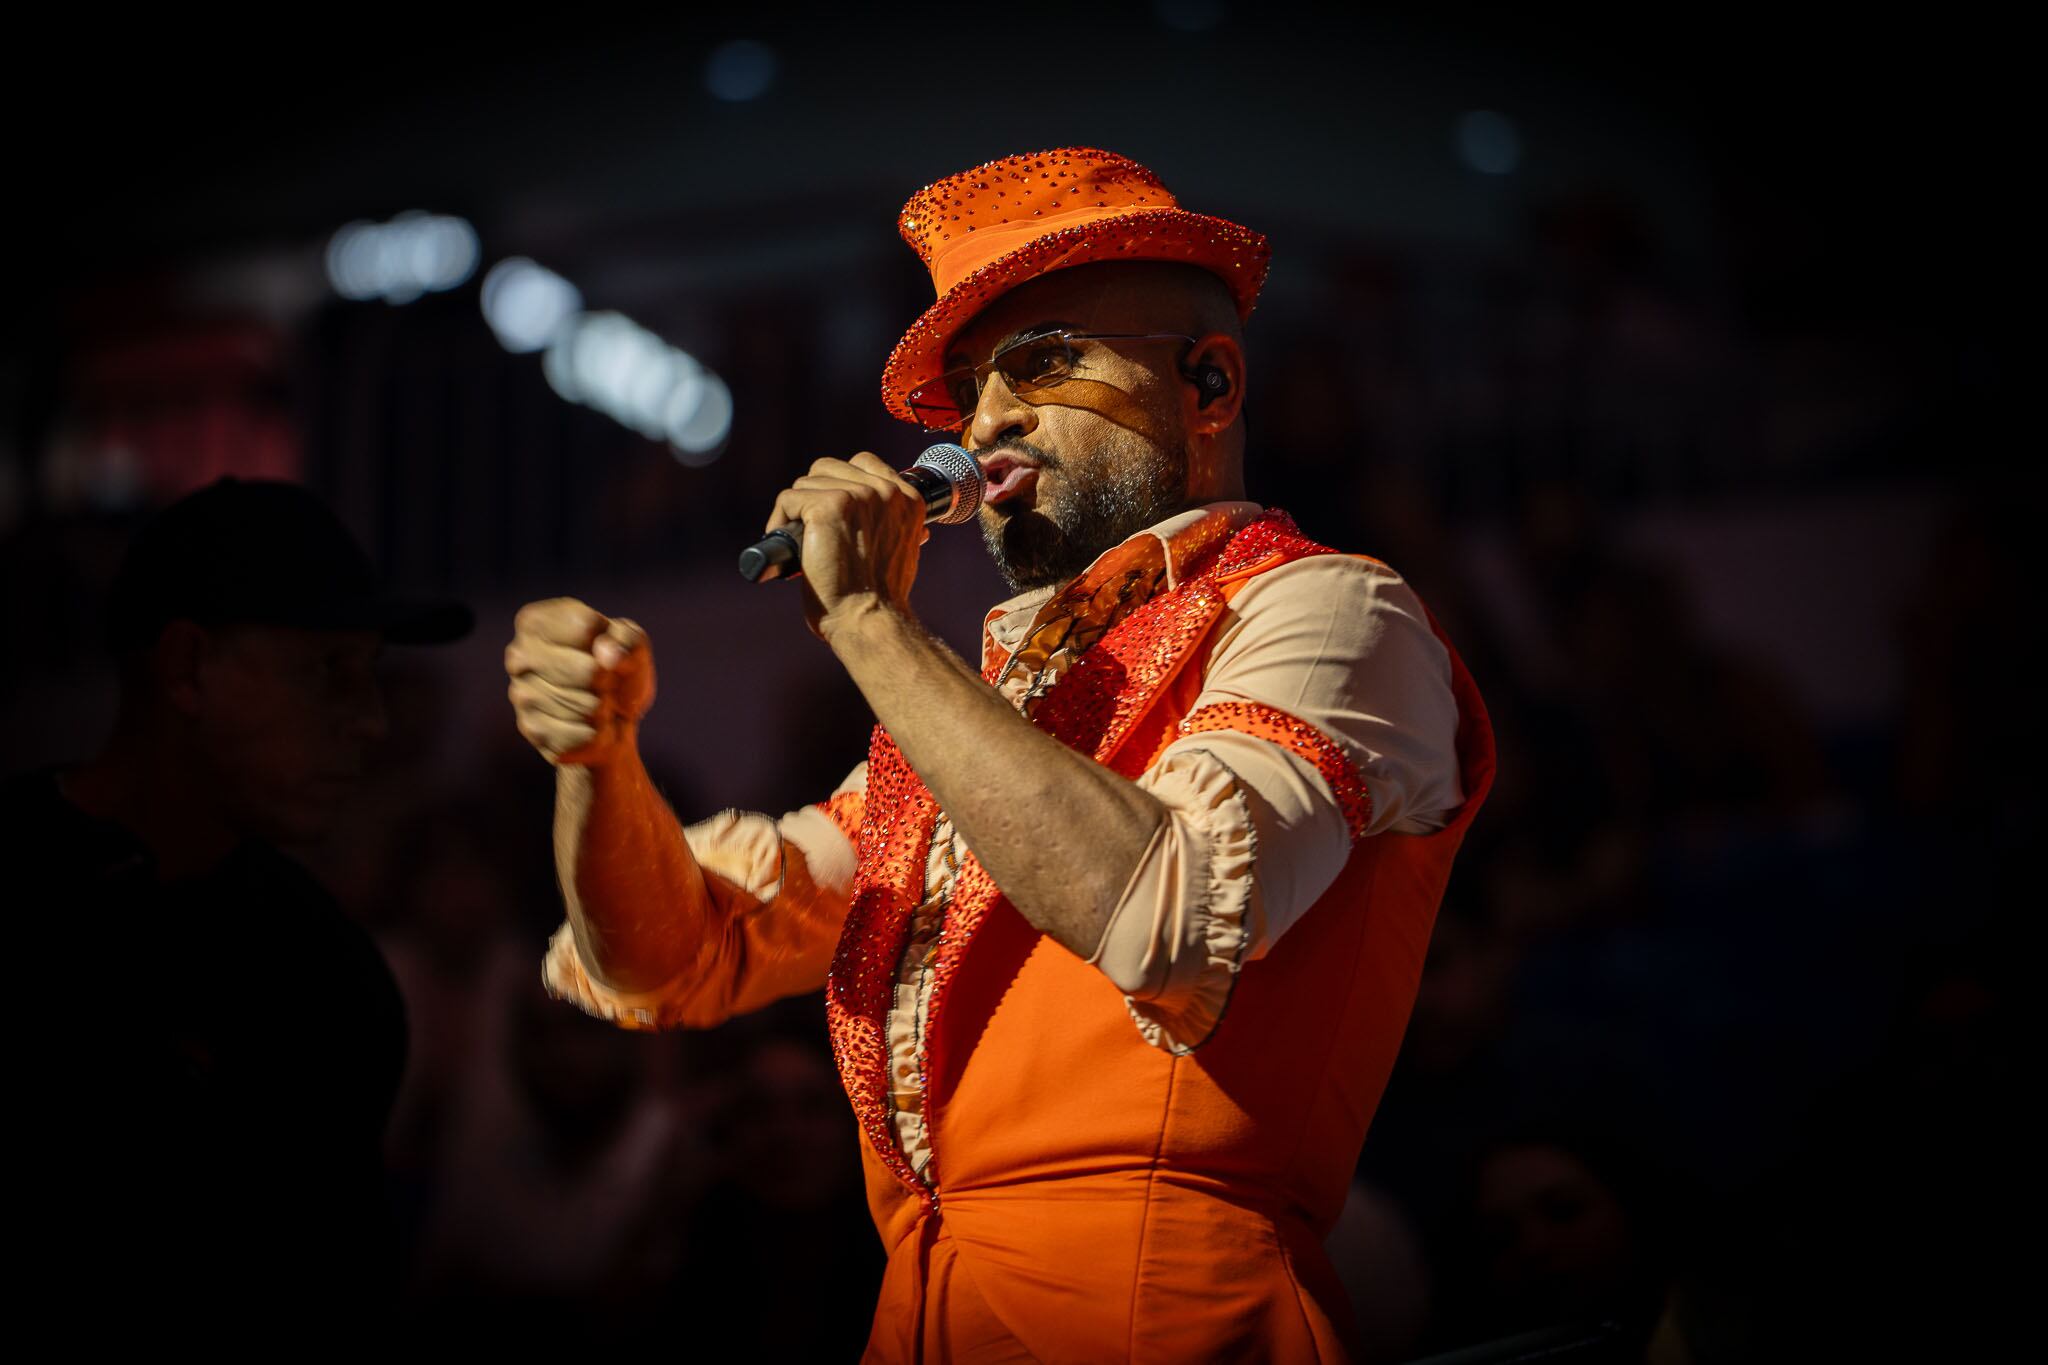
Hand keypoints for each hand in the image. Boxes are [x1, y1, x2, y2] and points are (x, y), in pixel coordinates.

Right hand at [505, 598, 653, 765]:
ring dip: (605, 709)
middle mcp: (519, 655)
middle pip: (588, 671)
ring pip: (587, 707)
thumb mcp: (632, 645)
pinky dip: (598, 733)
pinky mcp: (532, 730)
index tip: (607, 651)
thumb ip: (627, 640)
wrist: (613, 721)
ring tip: (598, 704)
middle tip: (606, 683)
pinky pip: (583, 734)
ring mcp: (521, 694)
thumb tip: (607, 654)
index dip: (611, 644)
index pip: (585, 627)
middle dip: (609, 681)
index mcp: (537, 621)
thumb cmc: (619, 673)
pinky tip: (588, 726)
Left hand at [766, 453, 926, 639]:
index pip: (864, 463)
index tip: (834, 515)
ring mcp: (857, 496)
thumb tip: (874, 515)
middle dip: (814, 497)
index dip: (841, 484)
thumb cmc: (880, 596)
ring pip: (806, 483)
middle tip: (813, 532)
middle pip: (828, 468)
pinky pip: (789, 498)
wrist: (869, 619)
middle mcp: (886, 491)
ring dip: (797, 512)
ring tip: (801, 544)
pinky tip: (790, 547)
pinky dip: (779, 522)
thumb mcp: (899, 548)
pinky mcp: (828, 506)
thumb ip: (889, 521)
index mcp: (908, 498)